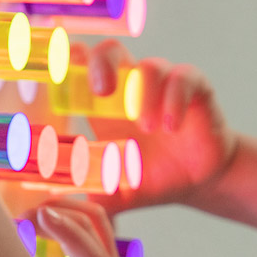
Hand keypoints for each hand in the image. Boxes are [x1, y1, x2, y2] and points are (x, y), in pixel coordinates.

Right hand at [35, 199, 168, 256]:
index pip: (90, 256)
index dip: (67, 232)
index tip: (41, 216)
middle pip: (96, 223)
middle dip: (60, 209)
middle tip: (24, 215)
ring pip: (97, 221)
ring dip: (66, 207)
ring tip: (34, 214)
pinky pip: (92, 231)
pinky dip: (69, 220)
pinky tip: (48, 226)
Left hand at [80, 40, 238, 215]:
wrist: (197, 182)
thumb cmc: (152, 178)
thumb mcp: (120, 193)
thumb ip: (96, 195)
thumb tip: (69, 205)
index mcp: (105, 106)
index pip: (81, 67)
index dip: (68, 62)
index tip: (59, 73)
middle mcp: (131, 88)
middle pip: (111, 51)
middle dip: (101, 63)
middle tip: (101, 91)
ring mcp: (163, 85)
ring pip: (149, 67)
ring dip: (145, 96)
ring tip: (147, 128)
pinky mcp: (194, 89)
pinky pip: (183, 78)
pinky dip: (174, 99)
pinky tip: (171, 126)